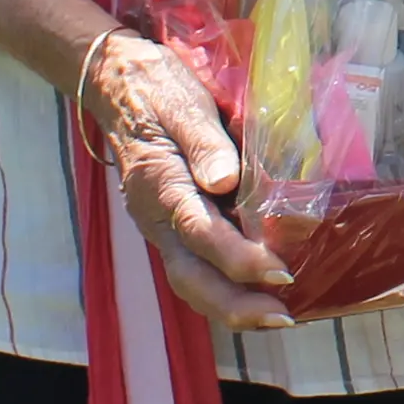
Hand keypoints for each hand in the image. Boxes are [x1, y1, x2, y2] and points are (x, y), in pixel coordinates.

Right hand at [79, 27, 298, 333]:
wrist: (119, 86)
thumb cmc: (158, 91)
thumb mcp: (184, 105)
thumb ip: (204, 143)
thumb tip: (224, 180)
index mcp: (160, 187)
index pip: (200, 232)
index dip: (239, 258)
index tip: (279, 271)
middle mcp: (156, 218)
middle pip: (190, 277)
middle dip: (235, 305)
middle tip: (283, 317)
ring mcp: (161, 227)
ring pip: (191, 281)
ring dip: (231, 306)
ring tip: (277, 317)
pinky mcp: (171, 226)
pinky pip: (195, 267)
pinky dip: (224, 288)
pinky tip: (257, 293)